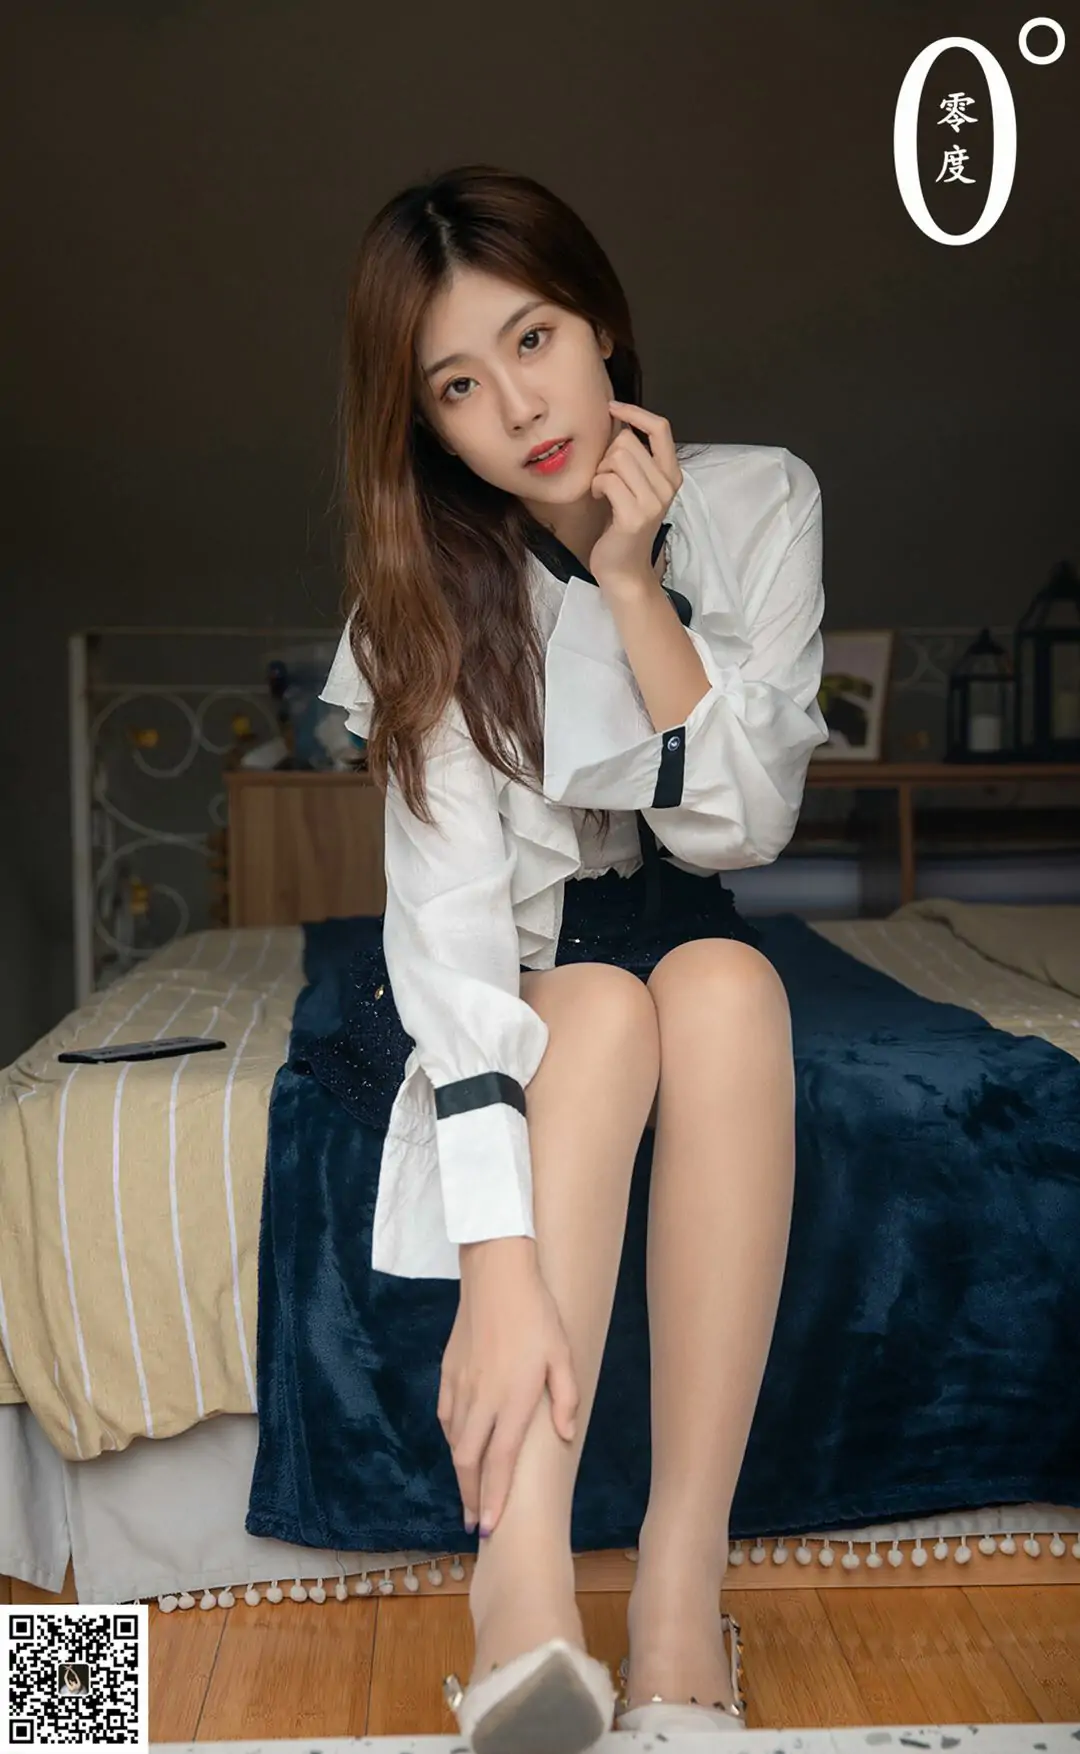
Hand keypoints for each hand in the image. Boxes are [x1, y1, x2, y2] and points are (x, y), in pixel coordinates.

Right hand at [438, 1237, 578, 1536]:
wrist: (496, 1276)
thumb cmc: (536, 1314)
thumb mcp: (562, 1355)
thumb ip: (565, 1399)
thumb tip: (565, 1436)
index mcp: (512, 1399)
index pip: (499, 1462)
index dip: (494, 1498)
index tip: (490, 1527)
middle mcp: (482, 1399)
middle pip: (468, 1461)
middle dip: (471, 1497)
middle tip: (474, 1524)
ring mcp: (461, 1386)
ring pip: (455, 1441)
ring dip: (461, 1471)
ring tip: (470, 1492)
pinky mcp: (449, 1372)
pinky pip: (447, 1416)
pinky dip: (453, 1439)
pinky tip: (460, 1445)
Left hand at [588, 401, 683, 594]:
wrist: (623, 571)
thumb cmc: (622, 527)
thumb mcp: (635, 487)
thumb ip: (634, 458)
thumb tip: (616, 420)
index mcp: (671, 475)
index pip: (660, 428)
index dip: (634, 412)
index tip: (612, 408)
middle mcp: (667, 486)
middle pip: (628, 441)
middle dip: (607, 455)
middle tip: (605, 479)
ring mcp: (653, 501)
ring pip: (617, 457)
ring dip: (600, 472)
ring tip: (602, 491)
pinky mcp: (635, 515)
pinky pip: (607, 479)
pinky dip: (595, 486)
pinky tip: (599, 500)